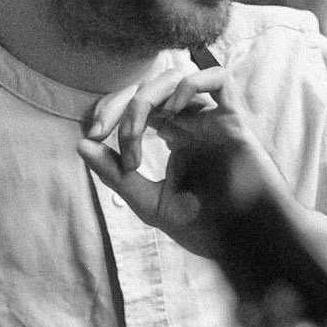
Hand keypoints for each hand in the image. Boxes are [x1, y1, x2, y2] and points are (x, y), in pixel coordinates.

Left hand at [78, 60, 294, 261]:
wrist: (246, 248)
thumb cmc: (207, 227)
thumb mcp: (150, 203)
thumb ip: (118, 175)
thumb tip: (81, 144)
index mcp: (176, 135)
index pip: (137, 102)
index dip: (109, 110)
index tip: (91, 138)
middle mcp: (193, 121)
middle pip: (150, 86)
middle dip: (118, 104)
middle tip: (101, 132)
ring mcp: (214, 119)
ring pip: (177, 77)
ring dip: (145, 100)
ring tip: (135, 135)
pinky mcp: (237, 121)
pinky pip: (219, 78)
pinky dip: (190, 84)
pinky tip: (172, 111)